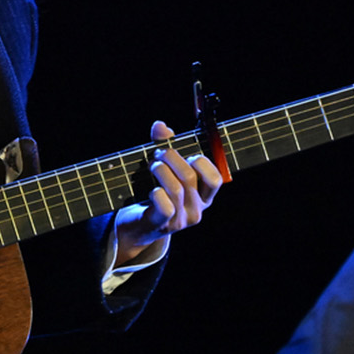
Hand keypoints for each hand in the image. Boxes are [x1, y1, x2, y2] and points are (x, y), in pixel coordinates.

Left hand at [115, 121, 222, 263]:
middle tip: (158, 153)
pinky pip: (165, 207)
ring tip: (151, 165)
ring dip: (160, 170)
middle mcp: (196, 209)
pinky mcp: (162, 225)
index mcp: (203, 197)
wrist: (137, 227)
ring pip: (175, 188)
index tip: (187, 154)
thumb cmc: (155, 194)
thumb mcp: (164, 170)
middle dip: (172, 157)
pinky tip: (151, 190)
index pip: (216, 178)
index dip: (202, 161)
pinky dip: (156, 194)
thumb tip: (161, 126)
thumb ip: (165, 145)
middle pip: (190, 177)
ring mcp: (181, 220)